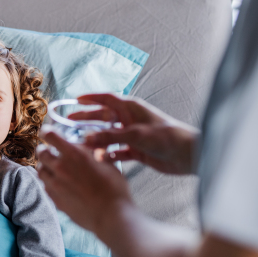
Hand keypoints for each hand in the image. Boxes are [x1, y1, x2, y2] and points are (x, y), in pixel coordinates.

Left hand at [37, 129, 132, 236]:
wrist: (112, 216)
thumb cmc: (115, 189)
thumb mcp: (107, 163)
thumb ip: (93, 153)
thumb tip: (87, 147)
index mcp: (75, 154)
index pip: (50, 136)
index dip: (47, 132)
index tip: (47, 132)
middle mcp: (61, 167)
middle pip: (41, 152)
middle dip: (44, 149)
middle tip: (51, 151)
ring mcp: (56, 185)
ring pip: (40, 170)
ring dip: (45, 166)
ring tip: (53, 168)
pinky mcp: (56, 200)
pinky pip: (45, 186)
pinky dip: (49, 182)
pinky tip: (58, 184)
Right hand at [73, 93, 198, 174]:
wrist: (188, 155)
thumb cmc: (166, 137)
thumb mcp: (136, 135)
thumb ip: (110, 136)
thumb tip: (86, 138)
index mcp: (131, 108)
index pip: (107, 98)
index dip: (91, 98)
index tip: (75, 99)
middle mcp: (130, 120)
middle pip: (103, 117)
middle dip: (87, 119)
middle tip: (70, 122)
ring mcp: (132, 136)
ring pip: (108, 135)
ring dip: (96, 139)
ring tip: (81, 143)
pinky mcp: (136, 151)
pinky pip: (116, 151)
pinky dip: (108, 154)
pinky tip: (100, 158)